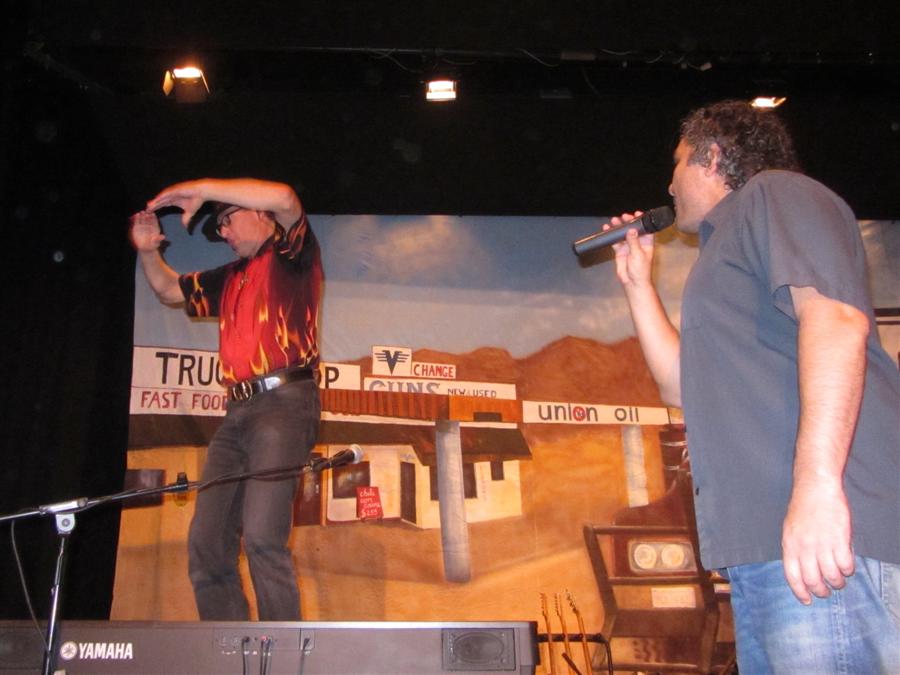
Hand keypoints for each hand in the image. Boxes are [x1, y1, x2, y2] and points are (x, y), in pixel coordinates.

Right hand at [129, 210, 165, 251]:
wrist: (145, 248)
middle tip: (146, 211)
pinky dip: (136, 218)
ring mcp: (143, 226)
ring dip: (142, 215)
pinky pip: (137, 222)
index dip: (154, 218)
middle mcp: (149, 225)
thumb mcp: (156, 242)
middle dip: (147, 215)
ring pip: (143, 219)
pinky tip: (136, 215)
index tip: (153, 214)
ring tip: (141, 212)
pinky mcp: (137, 227)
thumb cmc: (152, 245)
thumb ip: (158, 239)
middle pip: (148, 219)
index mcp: (155, 228)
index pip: (155, 222)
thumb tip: (163, 237)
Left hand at [146, 180, 207, 226]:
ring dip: (155, 201)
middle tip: (146, 211)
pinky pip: (166, 194)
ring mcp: (172, 192)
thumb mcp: (190, 212)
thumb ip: (186, 219)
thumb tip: (185, 227)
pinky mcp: (175, 189)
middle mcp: (171, 195)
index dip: (156, 208)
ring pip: (161, 198)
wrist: (202, 192)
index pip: (162, 204)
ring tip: (148, 206)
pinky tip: (156, 200)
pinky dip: (161, 197)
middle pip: (159, 201)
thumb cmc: (196, 200)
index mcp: (173, 200)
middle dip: (153, 206)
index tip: (150, 213)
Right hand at [609, 211, 654, 288]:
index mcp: (647, 243)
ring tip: (614, 221)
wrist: (632, 282)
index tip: (637, 214)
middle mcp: (638, 244)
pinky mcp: (621, 251)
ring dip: (619, 228)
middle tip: (623, 217)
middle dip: (628, 222)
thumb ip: (633, 242)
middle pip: (633, 230)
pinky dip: (611, 236)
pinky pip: (616, 241)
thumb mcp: (638, 254)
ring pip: (623, 234)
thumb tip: (631, 230)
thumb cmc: (641, 271)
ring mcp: (629, 247)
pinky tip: (607, 230)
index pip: (646, 229)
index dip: (642, 221)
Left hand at [782, 481, 854, 603]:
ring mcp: (822, 544)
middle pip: (813, 580)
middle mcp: (804, 548)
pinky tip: (847, 567)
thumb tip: (799, 569)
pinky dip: (848, 570)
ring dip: (837, 583)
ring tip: (839, 581)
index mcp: (789, 545)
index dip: (800, 592)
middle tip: (826, 592)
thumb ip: (794, 549)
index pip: (792, 577)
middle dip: (821, 591)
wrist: (815, 488)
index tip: (807, 601)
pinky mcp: (840, 540)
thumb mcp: (789, 529)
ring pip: (832, 576)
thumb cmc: (802, 508)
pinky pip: (846, 565)